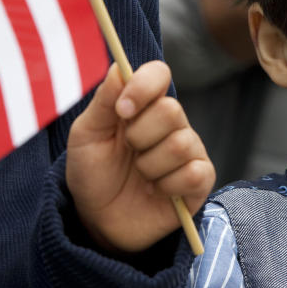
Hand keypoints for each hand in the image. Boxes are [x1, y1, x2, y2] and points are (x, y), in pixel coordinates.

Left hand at [65, 61, 214, 254]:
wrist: (98, 221)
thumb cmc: (93, 173)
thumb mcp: (87, 135)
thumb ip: (104, 101)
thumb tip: (119, 66)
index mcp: (143, 105)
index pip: (159, 74)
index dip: (143, 87)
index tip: (121, 111)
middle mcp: (171, 123)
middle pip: (172, 110)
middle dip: (140, 136)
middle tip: (128, 152)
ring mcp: (188, 150)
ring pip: (180, 144)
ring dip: (150, 166)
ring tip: (140, 176)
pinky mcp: (199, 180)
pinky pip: (194, 173)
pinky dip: (167, 186)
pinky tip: (157, 192)